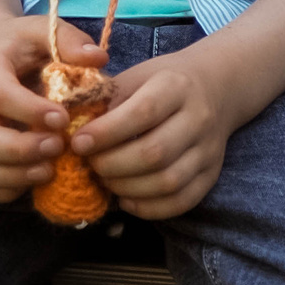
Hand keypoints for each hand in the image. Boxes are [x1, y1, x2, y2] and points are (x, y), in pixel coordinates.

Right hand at [0, 13, 106, 202]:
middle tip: (58, 147)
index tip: (63, 118)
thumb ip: (69, 41)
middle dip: (20, 151)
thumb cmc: (24, 44)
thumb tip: (97, 59)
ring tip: (51, 170)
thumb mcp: (44, 30)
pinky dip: (4, 191)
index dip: (29, 110)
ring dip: (14, 176)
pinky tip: (35, 182)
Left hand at [72, 42, 259, 220]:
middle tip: (90, 165)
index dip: (106, 132)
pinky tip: (126, 199)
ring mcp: (208, 150)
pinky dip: (149, 208)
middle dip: (112, 165)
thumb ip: (105, 99)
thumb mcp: (136, 76)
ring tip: (105, 180)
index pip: (143, 113)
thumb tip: (69, 127)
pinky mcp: (211, 175)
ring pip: (168, 182)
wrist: (215, 87)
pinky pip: (182, 201)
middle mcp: (198, 118)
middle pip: (154, 153)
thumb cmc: (163, 82)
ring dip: (127, 188)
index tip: (78, 142)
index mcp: (176, 86)